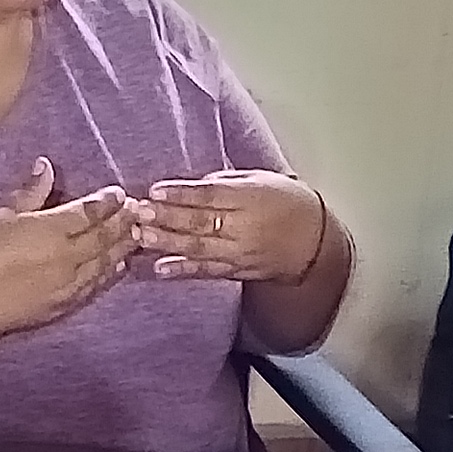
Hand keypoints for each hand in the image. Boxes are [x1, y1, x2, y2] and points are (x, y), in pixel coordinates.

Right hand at [0, 158, 132, 338]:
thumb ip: (29, 194)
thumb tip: (45, 167)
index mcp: (51, 229)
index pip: (90, 212)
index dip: (108, 201)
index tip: (120, 193)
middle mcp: (67, 257)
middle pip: (105, 237)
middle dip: (124, 222)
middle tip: (140, 210)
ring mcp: (68, 284)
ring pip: (106, 263)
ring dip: (124, 247)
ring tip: (137, 234)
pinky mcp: (63, 306)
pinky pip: (95, 285)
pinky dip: (110, 273)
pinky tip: (118, 266)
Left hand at [132, 171, 327, 282]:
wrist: (314, 243)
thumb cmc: (286, 202)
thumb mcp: (260, 179)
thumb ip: (225, 181)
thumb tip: (189, 185)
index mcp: (251, 198)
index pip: (212, 194)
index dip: (182, 193)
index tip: (156, 190)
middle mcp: (245, 227)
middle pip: (201, 221)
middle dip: (167, 217)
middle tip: (138, 211)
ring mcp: (239, 252)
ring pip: (199, 248)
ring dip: (167, 243)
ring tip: (141, 236)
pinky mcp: (236, 271)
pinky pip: (205, 271)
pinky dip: (182, 269)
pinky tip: (159, 267)